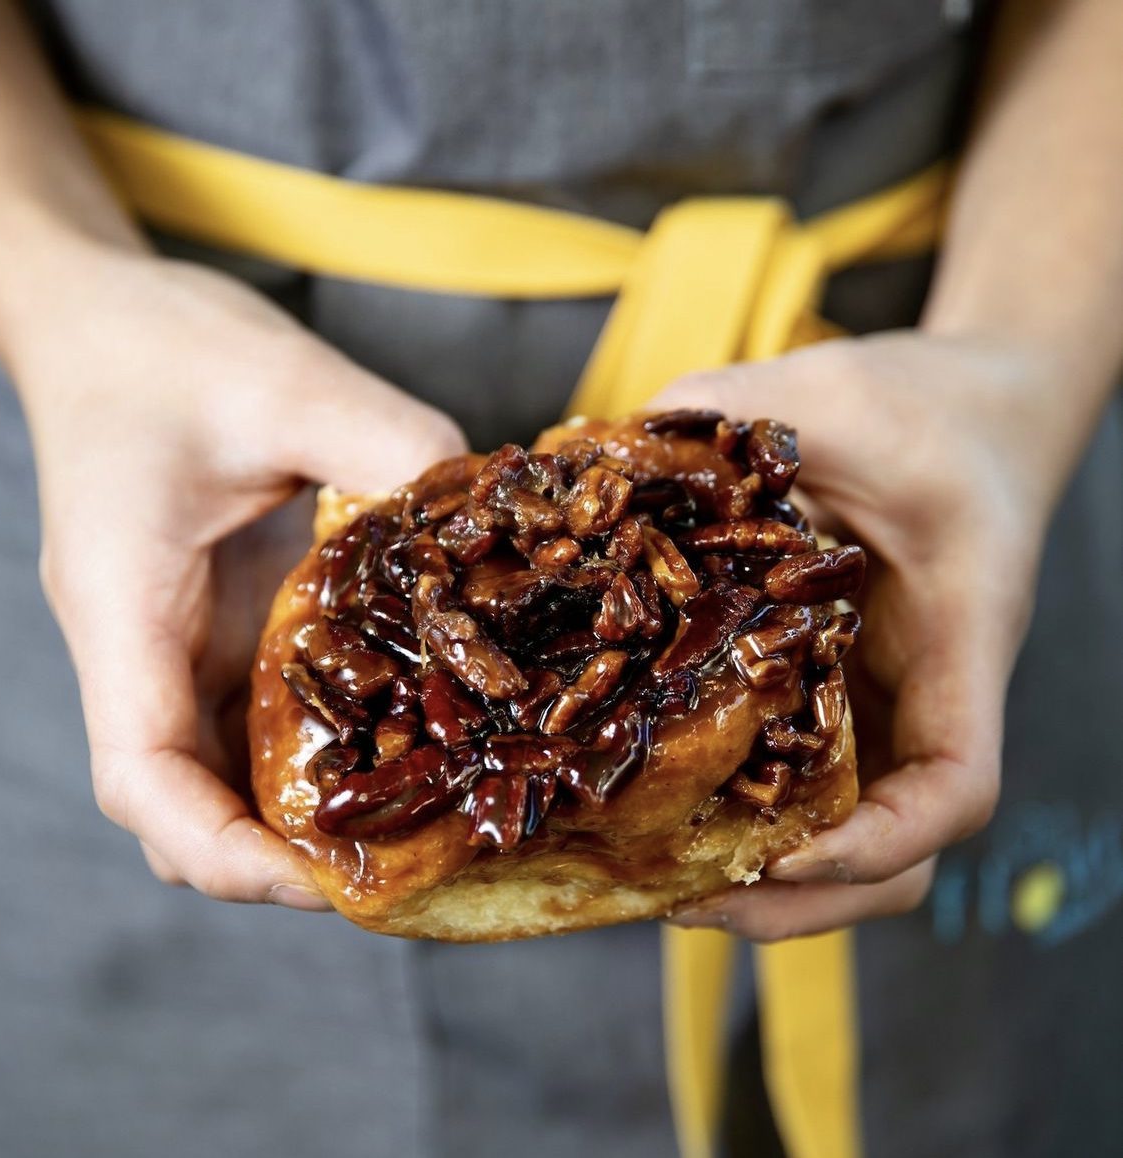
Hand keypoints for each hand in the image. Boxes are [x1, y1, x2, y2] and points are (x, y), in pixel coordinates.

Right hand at [14, 247, 465, 907]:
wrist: (101, 319)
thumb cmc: (161, 347)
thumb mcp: (287, 382)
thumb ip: (391, 444)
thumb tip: (489, 519)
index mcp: (125, 608)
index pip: (143, 778)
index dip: (225, 855)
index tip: (322, 880)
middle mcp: (146, 647)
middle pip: (185, 806)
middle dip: (274, 857)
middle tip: (393, 864)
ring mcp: (180, 642)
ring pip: (222, 773)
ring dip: (297, 812)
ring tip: (405, 819)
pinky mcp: (217, 622)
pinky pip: (256, 715)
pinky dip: (314, 749)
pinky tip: (394, 732)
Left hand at [659, 330, 1064, 939]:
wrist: (964, 414)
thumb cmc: (919, 404)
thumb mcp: (827, 391)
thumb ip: (722, 413)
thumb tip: (590, 453)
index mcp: (957, 638)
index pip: (954, 785)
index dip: (876, 844)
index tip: (782, 860)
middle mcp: (917, 694)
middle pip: (890, 857)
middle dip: (789, 900)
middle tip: (672, 897)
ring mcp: (876, 704)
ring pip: (839, 832)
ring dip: (756, 880)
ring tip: (647, 880)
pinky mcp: (831, 691)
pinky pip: (795, 776)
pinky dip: (735, 811)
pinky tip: (651, 800)